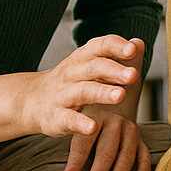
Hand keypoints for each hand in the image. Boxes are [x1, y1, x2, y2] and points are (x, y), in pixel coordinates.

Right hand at [20, 35, 140, 138]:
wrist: (31, 100)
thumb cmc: (71, 81)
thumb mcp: (90, 65)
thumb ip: (114, 56)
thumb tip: (139, 43)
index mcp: (82, 58)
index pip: (99, 46)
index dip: (116, 47)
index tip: (132, 50)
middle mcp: (72, 73)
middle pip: (94, 67)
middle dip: (114, 70)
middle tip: (133, 75)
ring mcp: (62, 95)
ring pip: (83, 91)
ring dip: (102, 93)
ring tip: (120, 95)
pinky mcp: (56, 117)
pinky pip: (68, 119)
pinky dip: (80, 123)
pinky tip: (92, 127)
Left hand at [64, 103, 150, 170]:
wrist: (111, 108)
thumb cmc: (87, 126)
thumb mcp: (75, 126)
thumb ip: (74, 146)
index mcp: (95, 117)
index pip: (84, 142)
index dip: (76, 161)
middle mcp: (115, 122)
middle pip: (107, 149)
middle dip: (99, 170)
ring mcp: (130, 130)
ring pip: (126, 154)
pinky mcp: (140, 139)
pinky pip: (144, 155)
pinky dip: (142, 170)